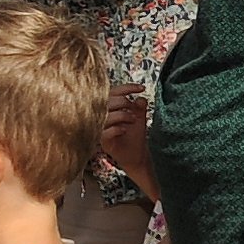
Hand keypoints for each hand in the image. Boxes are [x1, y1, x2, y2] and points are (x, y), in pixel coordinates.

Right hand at [102, 83, 155, 197]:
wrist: (136, 156)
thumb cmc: (135, 136)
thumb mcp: (140, 118)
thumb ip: (139, 107)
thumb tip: (140, 97)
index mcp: (110, 109)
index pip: (113, 92)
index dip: (126, 88)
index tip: (141, 88)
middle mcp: (102, 117)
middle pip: (107, 101)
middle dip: (124, 102)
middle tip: (134, 110)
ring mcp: (101, 129)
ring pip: (105, 116)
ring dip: (122, 115)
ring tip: (133, 120)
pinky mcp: (102, 142)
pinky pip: (104, 132)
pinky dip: (116, 129)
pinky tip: (125, 130)